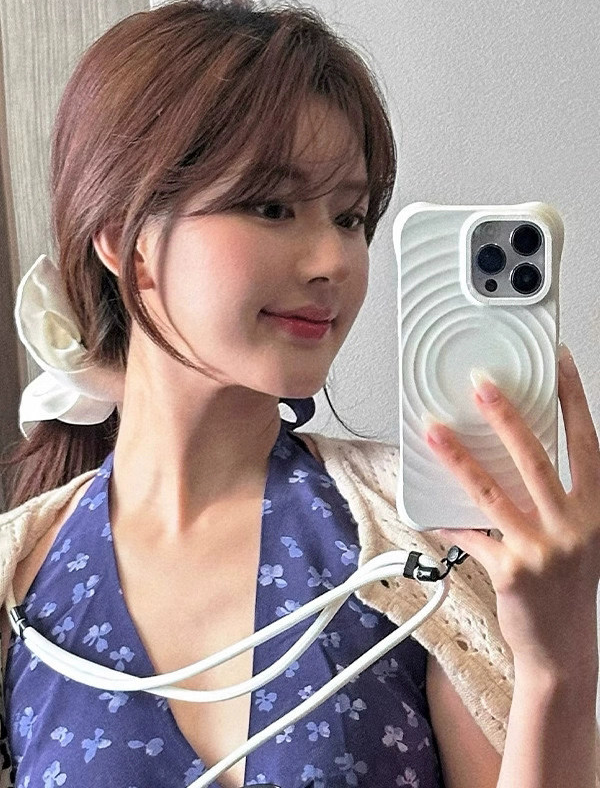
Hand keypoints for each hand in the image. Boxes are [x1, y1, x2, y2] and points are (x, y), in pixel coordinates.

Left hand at [424, 343, 599, 674]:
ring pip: (492, 490)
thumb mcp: (579, 537)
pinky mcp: (511, 570)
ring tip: (433, 430)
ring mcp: (542, 547)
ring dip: (458, 457)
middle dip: (508, 415)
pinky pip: (469, 535)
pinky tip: (429, 512)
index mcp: (595, 508)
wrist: (564, 650)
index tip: (560, 362)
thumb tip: (509, 455)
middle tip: (482, 384)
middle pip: (537, 456)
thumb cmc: (569, 587)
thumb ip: (556, 498)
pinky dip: (446, 522)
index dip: (573, 398)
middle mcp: (575, 524)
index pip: (586, 441)